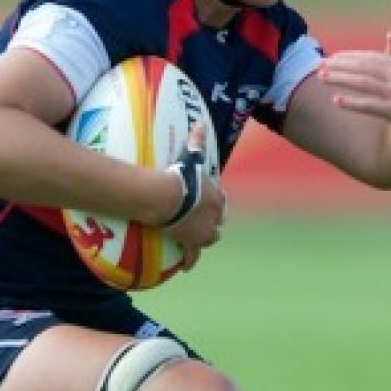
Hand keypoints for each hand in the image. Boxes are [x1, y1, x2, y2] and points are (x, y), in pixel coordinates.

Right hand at [164, 124, 225, 271]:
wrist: (168, 198)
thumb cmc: (180, 177)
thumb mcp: (191, 159)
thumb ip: (197, 142)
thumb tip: (201, 123)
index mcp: (216, 198)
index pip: (221, 202)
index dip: (216, 203)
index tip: (211, 204)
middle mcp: (214, 218)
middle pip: (218, 222)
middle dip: (213, 222)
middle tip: (204, 222)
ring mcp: (203, 232)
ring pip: (210, 238)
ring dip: (206, 238)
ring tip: (200, 240)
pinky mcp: (190, 243)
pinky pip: (192, 255)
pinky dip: (190, 260)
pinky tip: (187, 267)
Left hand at [321, 50, 390, 133]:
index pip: (371, 58)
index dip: (351, 57)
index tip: (336, 56)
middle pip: (361, 67)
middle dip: (339, 65)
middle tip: (319, 64)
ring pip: (360, 83)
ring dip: (339, 79)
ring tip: (320, 77)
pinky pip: (368, 105)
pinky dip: (351, 103)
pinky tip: (336, 101)